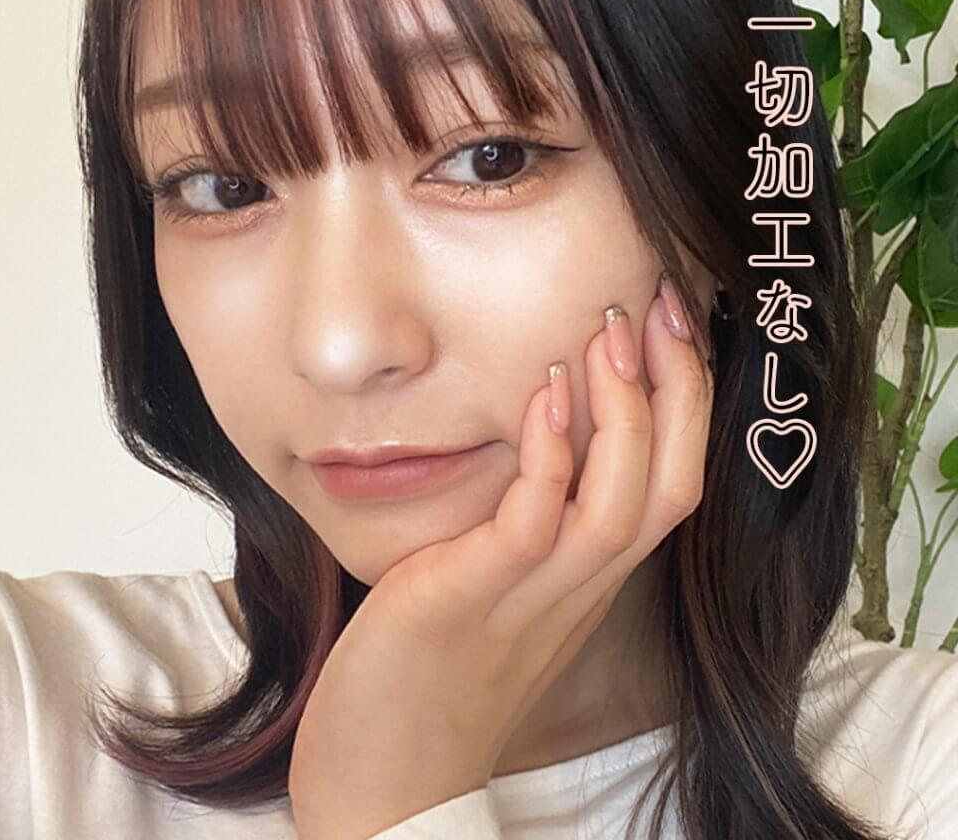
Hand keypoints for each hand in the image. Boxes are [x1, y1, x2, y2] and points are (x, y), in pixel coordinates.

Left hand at [288, 276, 713, 839]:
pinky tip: (542, 398)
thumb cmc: (435, 663)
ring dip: (625, 412)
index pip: (672, 481)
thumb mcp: (496, 580)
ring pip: (621, 503)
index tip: (672, 320)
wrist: (385, 772)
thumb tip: (531, 429)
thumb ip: (526, 515)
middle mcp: (580, 585)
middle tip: (659, 301)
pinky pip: (533, 524)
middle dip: (678, 388)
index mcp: (589, 575)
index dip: (686, 400)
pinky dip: (549, 459)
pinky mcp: (471, 599)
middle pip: (671, 483)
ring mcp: (532, 596)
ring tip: (609, 330)